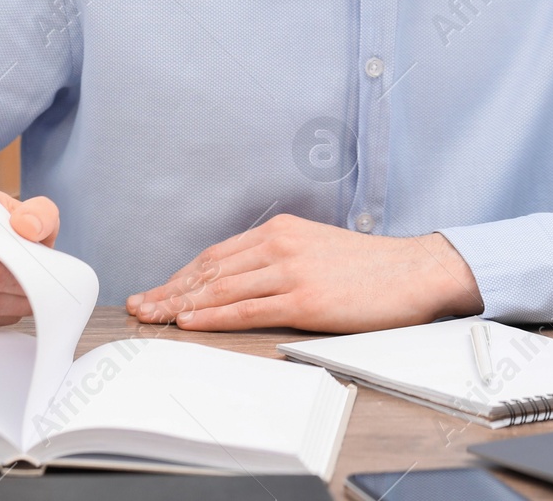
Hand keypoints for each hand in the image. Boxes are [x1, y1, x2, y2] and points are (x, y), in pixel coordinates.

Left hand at [126, 214, 482, 332]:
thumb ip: (280, 259)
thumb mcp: (317, 249)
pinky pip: (247, 308)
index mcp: (282, 230)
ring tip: (153, 317)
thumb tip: (242, 281)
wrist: (413, 271)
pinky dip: (213, 316)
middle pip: (209, 270)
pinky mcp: (305, 298)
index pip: (217, 254)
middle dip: (169, 290)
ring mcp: (292, 270)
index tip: (157, 290)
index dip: (181, 275)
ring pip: (221, 289)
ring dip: (181, 304)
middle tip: (139, 305)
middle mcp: (281, 244)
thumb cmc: (370, 267)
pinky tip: (191, 322)